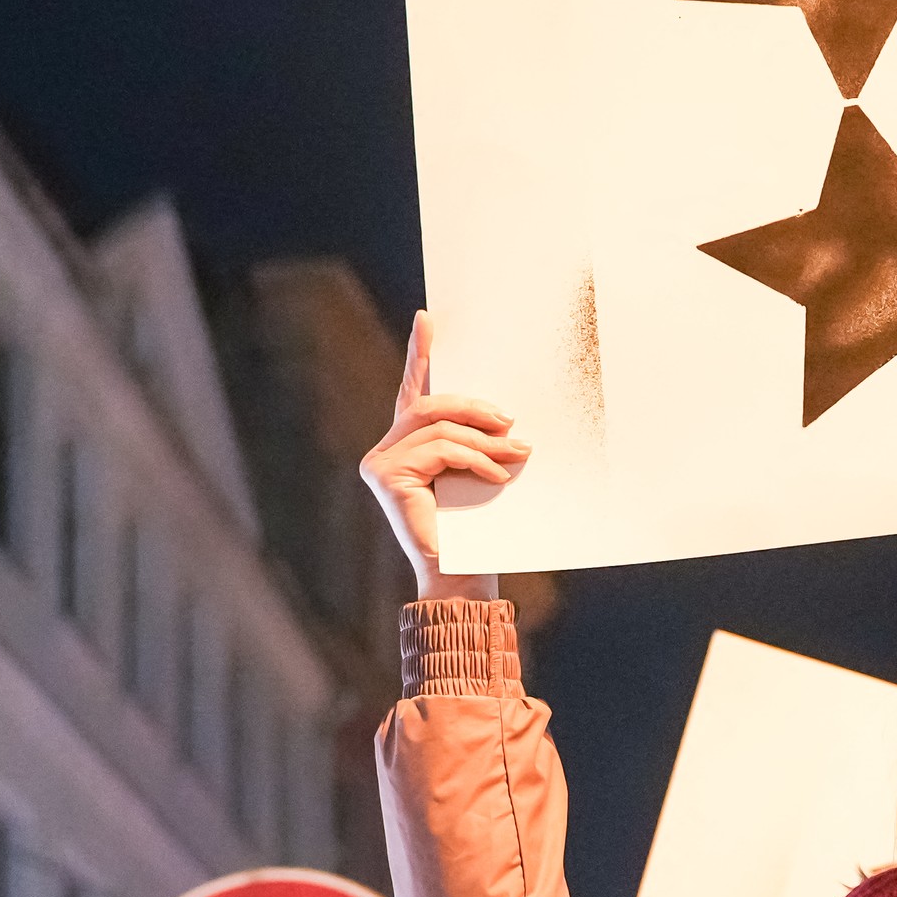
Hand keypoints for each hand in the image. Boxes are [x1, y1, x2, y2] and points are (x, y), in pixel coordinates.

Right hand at [362, 310, 527, 601]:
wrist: (461, 577)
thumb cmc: (476, 530)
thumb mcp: (479, 473)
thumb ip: (477, 443)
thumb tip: (506, 417)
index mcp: (407, 447)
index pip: (416, 393)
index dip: (421, 355)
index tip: (428, 320)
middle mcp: (386, 451)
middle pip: (430, 405)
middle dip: (474, 406)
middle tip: (511, 420)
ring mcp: (380, 463)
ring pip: (438, 427)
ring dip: (484, 438)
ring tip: (516, 451)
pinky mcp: (386, 475)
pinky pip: (440, 449)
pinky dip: (475, 457)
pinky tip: (497, 474)